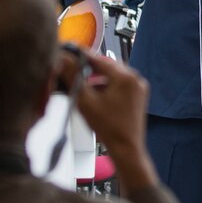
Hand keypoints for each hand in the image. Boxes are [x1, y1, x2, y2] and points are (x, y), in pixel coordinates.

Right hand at [68, 49, 156, 188]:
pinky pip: (119, 85)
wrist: (126, 149)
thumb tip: (63, 59)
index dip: (80, 57)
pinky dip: (106, 87)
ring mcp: (138, 87)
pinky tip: (95, 96)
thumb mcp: (85, 101)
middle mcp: (135, 78)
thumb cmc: (109, 129)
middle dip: (89, 69)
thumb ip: (73, 77)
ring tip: (83, 86)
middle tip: (72, 70)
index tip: (68, 53)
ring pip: (112, 75)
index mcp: (125, 77)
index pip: (97, 59)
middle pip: (106, 66)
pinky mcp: (138, 96)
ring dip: (97, 79)